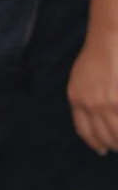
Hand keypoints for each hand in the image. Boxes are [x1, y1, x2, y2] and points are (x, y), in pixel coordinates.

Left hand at [68, 31, 117, 154]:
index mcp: (76, 99)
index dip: (94, 143)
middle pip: (103, 135)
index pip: (84, 131)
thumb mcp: (78, 80)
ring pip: (116, 133)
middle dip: (112, 145)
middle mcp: (91, 104)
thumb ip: (82, 100)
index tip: (101, 149)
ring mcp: (109, 103)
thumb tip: (93, 119)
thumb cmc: (95, 56)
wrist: (108, 41)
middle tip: (117, 148)